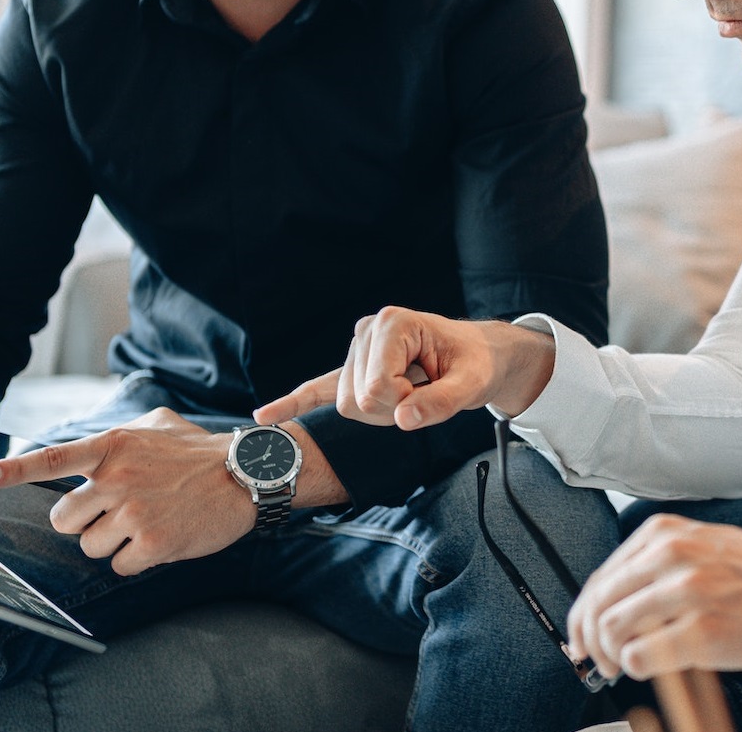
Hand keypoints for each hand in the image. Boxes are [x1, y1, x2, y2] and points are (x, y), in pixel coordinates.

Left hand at [0, 408, 258, 575]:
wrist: (247, 475)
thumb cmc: (200, 452)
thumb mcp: (157, 425)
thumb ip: (118, 438)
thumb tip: (87, 451)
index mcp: (114, 447)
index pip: (53, 459)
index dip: (14, 470)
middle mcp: (117, 479)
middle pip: (64, 520)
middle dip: (83, 523)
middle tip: (115, 514)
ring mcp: (133, 512)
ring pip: (91, 547)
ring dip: (114, 542)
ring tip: (148, 522)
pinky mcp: (152, 543)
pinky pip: (121, 566)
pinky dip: (138, 559)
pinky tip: (162, 538)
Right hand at [254, 306, 556, 430]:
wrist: (477, 355)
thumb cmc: (476, 363)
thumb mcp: (472, 383)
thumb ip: (441, 402)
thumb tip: (406, 418)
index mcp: (393, 324)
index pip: (375, 387)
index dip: (404, 403)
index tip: (430, 389)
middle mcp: (367, 331)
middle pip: (357, 399)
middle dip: (390, 411)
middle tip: (423, 394)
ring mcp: (356, 348)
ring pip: (348, 406)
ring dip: (380, 413)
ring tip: (410, 393)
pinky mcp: (351, 366)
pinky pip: (317, 388)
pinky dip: (293, 403)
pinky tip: (264, 417)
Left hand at [566, 514, 741, 680]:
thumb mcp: (704, 547)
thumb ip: (658, 566)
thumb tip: (612, 605)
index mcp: (665, 533)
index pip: (600, 579)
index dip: (584, 617)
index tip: (583, 640)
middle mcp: (671, 555)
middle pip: (599, 605)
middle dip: (590, 642)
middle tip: (601, 663)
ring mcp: (687, 591)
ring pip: (612, 631)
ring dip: (612, 658)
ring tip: (627, 668)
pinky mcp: (704, 631)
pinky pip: (640, 657)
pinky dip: (638, 669)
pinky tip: (656, 668)